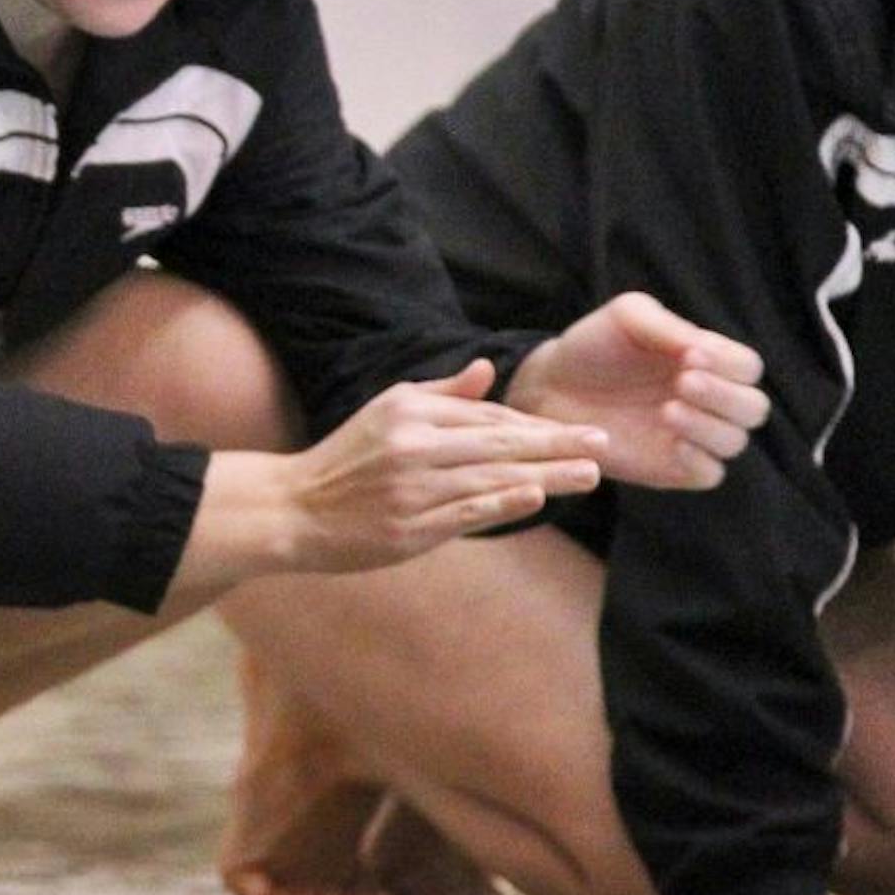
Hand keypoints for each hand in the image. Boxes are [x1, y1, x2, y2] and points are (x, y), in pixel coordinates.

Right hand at [283, 359, 606, 573]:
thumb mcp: (386, 410)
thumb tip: (486, 368)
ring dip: (546, 475)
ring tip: (588, 475)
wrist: (293, 508)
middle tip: (601, 444)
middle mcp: (413, 443)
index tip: (577, 431)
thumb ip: (441, 393)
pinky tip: (536, 496)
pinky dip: (502, 502)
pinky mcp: (409, 526)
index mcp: (410, 410)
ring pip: (491, 476)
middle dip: (556, 443)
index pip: (486, 416)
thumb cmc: (346, 460)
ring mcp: (412, 487)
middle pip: (499, 442)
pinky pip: (465, 512)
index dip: (535, 425)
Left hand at [505, 291, 768, 489]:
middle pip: (753, 408)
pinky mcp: (673, 468)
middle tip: (683, 382)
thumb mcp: (628, 318)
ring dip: (708, 425)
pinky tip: (671, 442)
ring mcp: (693, 436)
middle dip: (725, 395)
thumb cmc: (594, 345)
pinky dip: (699, 459)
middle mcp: (708, 400)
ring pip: (734, 441)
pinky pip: (709, 474)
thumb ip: (668, 327)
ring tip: (667, 410)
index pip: (747, 367)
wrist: (550, 385)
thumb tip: (703, 350)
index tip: (691, 355)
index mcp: (706, 361)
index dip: (729, 363)